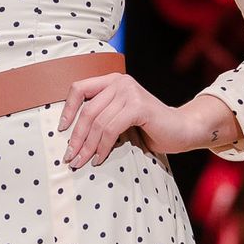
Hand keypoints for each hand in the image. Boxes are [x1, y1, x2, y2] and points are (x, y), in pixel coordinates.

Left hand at [56, 76, 242, 168]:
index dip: (67, 110)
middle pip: (87, 111)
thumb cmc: (149, 127)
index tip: (60, 130)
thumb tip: (70, 137)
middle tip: (69, 158)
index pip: (79, 89)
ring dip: (87, 147)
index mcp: (112, 81)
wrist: (182, 130)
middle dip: (76, 137)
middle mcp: (120, 82)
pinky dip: (103, 147)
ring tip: (81, 162)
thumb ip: (101, 116)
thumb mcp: (119, 117)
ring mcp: (130, 92)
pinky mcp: (138, 106)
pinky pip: (111, 129)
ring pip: (98, 123)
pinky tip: (100, 159)